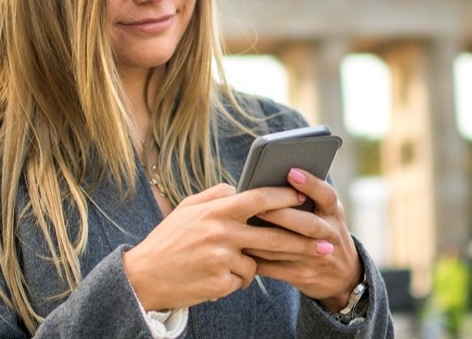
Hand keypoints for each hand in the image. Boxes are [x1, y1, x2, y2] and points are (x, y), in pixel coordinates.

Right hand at [122, 183, 313, 309]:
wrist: (143, 276)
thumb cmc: (169, 239)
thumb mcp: (188, 209)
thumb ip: (217, 195)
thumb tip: (244, 188)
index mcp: (216, 210)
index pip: (260, 199)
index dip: (285, 196)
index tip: (304, 197)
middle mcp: (221, 232)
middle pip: (274, 235)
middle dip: (305, 240)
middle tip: (328, 244)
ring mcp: (221, 259)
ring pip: (258, 261)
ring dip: (258, 263)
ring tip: (251, 263)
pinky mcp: (219, 283)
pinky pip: (242, 280)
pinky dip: (236, 279)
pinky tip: (216, 276)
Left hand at [242, 168, 363, 311]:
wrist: (342, 274)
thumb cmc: (325, 232)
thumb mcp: (327, 213)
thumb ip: (310, 198)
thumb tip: (272, 178)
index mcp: (334, 213)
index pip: (327, 196)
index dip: (311, 184)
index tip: (291, 172)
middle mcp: (330, 234)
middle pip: (307, 224)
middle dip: (280, 215)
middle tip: (257, 206)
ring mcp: (316, 257)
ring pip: (284, 246)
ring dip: (260, 237)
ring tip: (239, 226)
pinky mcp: (301, 275)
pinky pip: (273, 267)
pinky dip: (255, 257)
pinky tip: (240, 247)